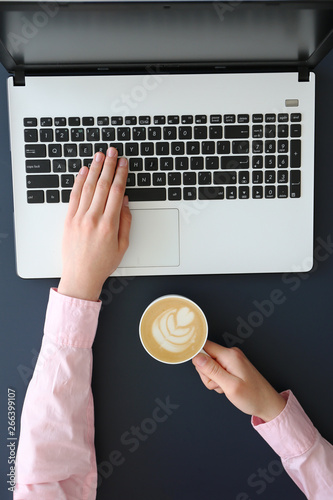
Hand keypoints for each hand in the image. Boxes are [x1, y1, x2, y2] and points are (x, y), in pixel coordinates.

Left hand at [57, 148, 131, 300]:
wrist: (80, 276)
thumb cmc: (102, 263)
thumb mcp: (123, 246)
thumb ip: (126, 222)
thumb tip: (125, 202)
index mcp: (110, 225)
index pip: (117, 192)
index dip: (121, 174)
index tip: (124, 163)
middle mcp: (93, 219)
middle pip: (103, 185)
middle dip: (109, 166)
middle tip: (113, 152)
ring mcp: (79, 218)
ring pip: (88, 187)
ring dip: (95, 169)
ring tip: (100, 156)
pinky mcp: (68, 220)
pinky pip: (74, 196)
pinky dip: (79, 181)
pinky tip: (84, 171)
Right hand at [192, 341, 285, 421]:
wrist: (267, 404)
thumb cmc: (253, 397)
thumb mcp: (230, 386)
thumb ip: (212, 371)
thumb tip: (197, 357)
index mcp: (229, 355)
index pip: (204, 346)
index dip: (197, 357)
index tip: (201, 370)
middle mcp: (230, 354)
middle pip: (205, 358)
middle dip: (206, 374)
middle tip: (219, 384)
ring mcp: (231, 360)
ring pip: (209, 366)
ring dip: (212, 379)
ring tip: (225, 387)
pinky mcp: (231, 366)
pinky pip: (216, 371)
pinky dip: (218, 381)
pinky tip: (227, 387)